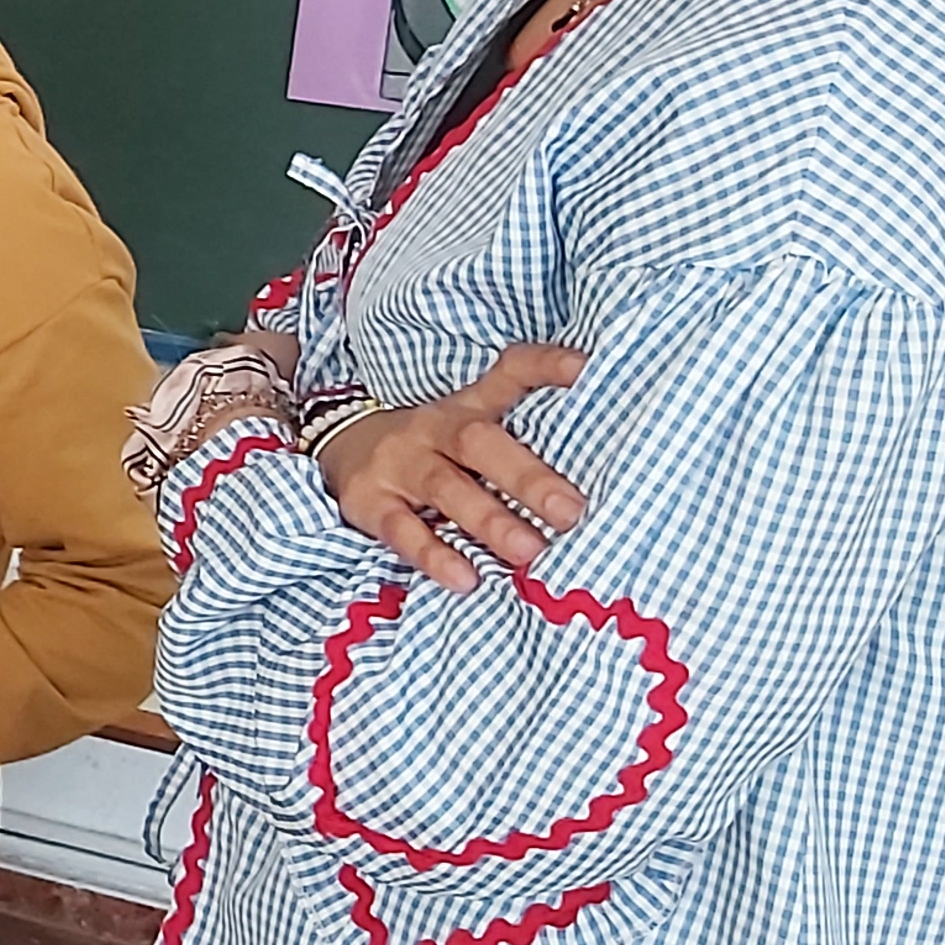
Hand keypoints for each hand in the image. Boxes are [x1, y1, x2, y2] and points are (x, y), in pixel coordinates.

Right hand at [322, 345, 588, 590]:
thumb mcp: (467, 429)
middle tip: (571, 512)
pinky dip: (433, 554)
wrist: (339, 447)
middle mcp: (433, 428)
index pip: (508, 372)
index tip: (587, 369)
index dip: (546, 366)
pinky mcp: (368, 499)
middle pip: (478, 441)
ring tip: (529, 552)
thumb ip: (519, 442)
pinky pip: (401, 528)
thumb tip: (605, 467)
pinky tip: (465, 578)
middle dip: (527, 478)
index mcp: (467, 407)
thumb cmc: (429, 449)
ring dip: (489, 520)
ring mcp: (397, 462)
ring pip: (444, 487)